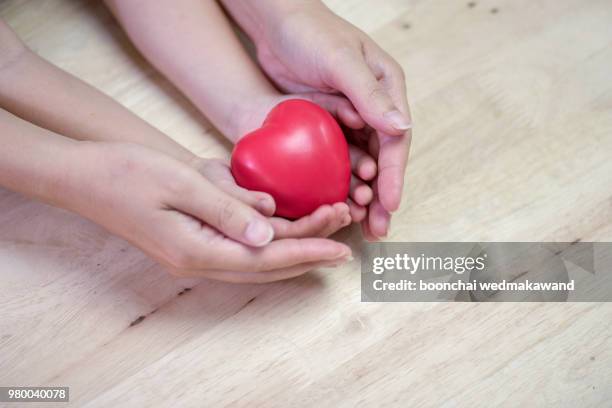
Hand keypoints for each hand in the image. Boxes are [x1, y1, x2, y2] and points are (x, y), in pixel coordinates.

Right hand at [65, 142, 350, 282]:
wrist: (87, 175)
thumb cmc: (127, 173)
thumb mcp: (179, 184)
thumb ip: (226, 210)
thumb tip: (268, 231)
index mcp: (197, 250)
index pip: (265, 257)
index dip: (306, 251)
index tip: (341, 246)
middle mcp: (200, 260)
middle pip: (267, 263)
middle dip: (309, 248)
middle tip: (346, 230)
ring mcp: (196, 253)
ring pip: (257, 258)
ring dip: (294, 244)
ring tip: (329, 226)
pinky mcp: (195, 240)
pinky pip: (242, 246)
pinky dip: (271, 239)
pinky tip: (291, 225)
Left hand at [227, 1, 411, 238]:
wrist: (274, 23)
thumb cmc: (310, 32)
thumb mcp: (340, 61)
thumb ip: (369, 95)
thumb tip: (402, 128)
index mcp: (387, 89)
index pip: (395, 140)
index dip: (394, 175)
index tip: (389, 206)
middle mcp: (372, 106)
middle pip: (382, 159)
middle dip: (381, 195)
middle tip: (376, 228)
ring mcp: (349, 117)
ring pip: (361, 163)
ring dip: (360, 194)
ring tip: (355, 222)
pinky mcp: (327, 125)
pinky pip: (337, 159)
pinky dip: (337, 181)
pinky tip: (334, 202)